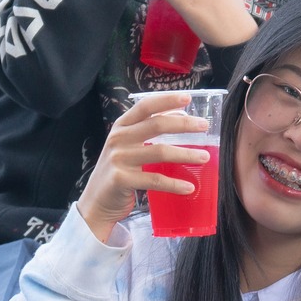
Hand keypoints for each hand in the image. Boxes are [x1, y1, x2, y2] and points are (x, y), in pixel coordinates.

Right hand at [76, 93, 211, 242]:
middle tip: (205, 126)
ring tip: (205, 157)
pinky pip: (154, 180)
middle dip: (184, 124)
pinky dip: (174, 184)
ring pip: (159, 152)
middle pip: (156, 125)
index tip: (187, 98)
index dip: (166, 100)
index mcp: (121, 127)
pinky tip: (189, 187)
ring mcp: (119, 159)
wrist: (96, 202)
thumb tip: (182, 116)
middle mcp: (118, 139)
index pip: (145, 106)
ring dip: (186, 154)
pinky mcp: (121, 180)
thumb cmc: (119, 171)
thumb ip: (149, 131)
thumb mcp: (129, 146)